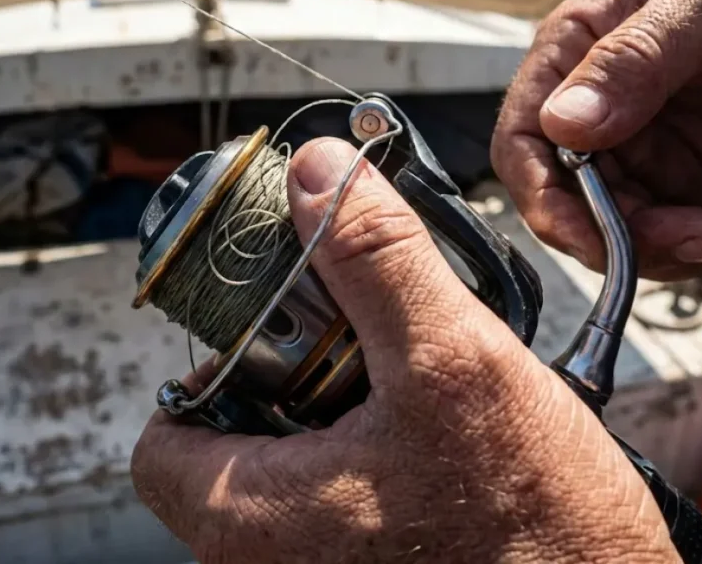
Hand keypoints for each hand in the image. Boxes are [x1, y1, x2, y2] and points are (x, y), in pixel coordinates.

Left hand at [132, 138, 676, 562]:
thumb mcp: (454, 364)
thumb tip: (318, 174)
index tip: (266, 333)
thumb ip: (377, 261)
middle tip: (360, 351)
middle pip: (233, 444)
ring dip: (343, 412)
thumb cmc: (539, 535)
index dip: (208, 365)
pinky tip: (437, 435)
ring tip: (412, 391)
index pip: (162, 437)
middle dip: (293, 380)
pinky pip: (341, 504)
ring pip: (293, 471)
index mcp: (252, 524)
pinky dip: (376, 453)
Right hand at [493, 0, 701, 280]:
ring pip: (612, 226)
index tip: (584, 229)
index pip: (524, 132)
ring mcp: (641, 145)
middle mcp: (599, 102)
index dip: (540, 190)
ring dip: (662, 247)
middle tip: (683, 236)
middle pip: (563, 195)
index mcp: (581, 48)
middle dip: (613, 231)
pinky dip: (698, 249)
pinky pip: (664, 236)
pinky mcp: (685, 179)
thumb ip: (635, 60)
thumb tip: (562, 122)